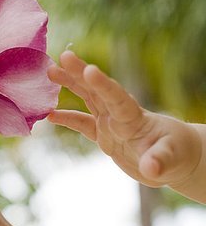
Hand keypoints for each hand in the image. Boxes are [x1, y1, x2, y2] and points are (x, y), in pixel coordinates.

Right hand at [47, 51, 201, 188]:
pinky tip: (49, 115)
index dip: (103, 84)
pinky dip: (67, 118)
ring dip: (70, 84)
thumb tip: (151, 168)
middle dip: (80, 73)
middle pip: (97, 90)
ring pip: (87, 99)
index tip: (89, 69)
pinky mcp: (105, 135)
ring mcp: (110, 123)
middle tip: (62, 56)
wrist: (174, 159)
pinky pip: (82, 124)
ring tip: (50, 72)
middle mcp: (119, 115)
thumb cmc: (177, 155)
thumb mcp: (171, 159)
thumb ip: (159, 161)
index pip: (117, 98)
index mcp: (134, 117)